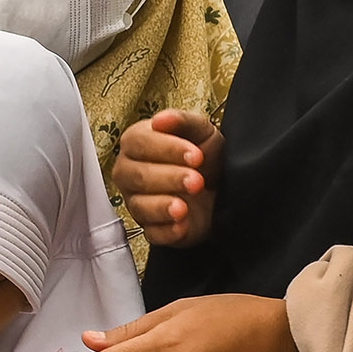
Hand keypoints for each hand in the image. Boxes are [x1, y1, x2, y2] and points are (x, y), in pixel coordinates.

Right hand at [112, 111, 222, 248]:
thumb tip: (161, 119)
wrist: (222, 188)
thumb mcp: (202, 132)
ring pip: (139, 205)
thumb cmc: (205, 158)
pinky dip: (167, 230)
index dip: (166, 149)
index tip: (195, 155)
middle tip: (196, 180)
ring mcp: (137, 201)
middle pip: (137, 176)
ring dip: (163, 206)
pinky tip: (182, 224)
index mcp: (137, 143)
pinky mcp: (151, 227)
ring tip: (185, 207)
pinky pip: (151, 232)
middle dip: (169, 178)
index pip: (138, 143)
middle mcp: (130, 172)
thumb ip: (183, 121)